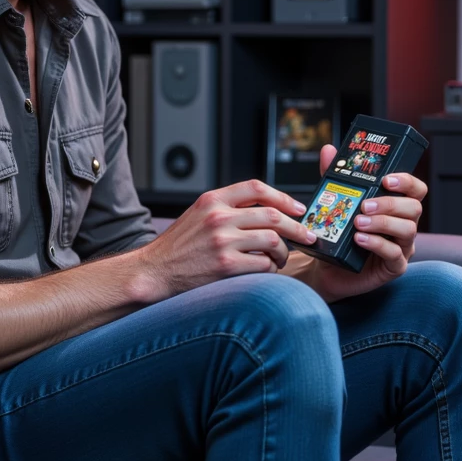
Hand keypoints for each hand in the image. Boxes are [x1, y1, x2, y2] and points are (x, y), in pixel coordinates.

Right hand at [138, 179, 315, 299]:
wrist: (153, 272)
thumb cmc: (177, 247)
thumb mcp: (198, 215)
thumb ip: (226, 208)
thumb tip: (265, 210)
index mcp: (212, 200)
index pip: (256, 188)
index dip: (283, 197)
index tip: (298, 208)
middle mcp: (218, 217)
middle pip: (272, 215)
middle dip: (296, 227)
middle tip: (308, 236)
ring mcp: (222, 241)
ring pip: (272, 240)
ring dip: (283, 251)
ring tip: (281, 258)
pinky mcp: (225, 266)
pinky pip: (263, 264)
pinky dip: (270, 268)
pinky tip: (266, 271)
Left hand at [290, 144, 426, 303]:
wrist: (327, 268)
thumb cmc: (339, 234)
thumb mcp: (336, 203)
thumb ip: (336, 178)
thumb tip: (329, 151)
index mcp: (396, 207)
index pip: (415, 190)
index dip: (407, 181)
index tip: (386, 179)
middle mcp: (404, 225)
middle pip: (414, 208)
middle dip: (390, 203)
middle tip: (365, 205)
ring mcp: (402, 247)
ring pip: (408, 230)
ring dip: (383, 223)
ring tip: (358, 222)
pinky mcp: (394, 267)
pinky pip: (395, 255)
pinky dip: (378, 245)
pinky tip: (360, 240)